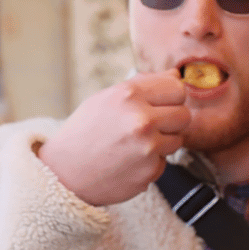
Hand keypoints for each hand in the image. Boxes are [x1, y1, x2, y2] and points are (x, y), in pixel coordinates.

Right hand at [38, 70, 189, 205]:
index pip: (177, 88)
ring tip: (136, 144)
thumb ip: (144, 85)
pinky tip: (130, 161)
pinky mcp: (150, 171)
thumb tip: (177, 76)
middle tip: (150, 126)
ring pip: (178, 139)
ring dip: (163, 142)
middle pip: (184, 114)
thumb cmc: (86, 132)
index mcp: (129, 95)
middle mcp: (141, 120)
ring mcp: (148, 147)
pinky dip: (152, 161)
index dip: (172, 97)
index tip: (162, 104)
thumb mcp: (107, 98)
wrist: (64, 173)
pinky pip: (165, 161)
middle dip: (171, 120)